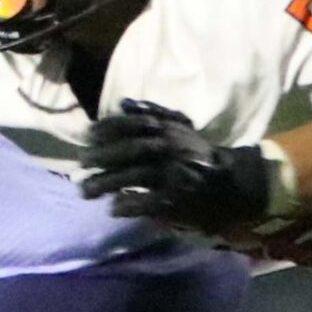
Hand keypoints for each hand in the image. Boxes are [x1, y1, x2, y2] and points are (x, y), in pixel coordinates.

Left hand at [80, 100, 272, 231]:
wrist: (230, 182)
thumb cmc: (198, 154)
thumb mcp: (180, 127)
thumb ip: (154, 113)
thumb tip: (123, 103)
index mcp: (168, 131)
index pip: (132, 125)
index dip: (106, 130)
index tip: (88, 136)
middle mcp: (169, 149)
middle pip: (128, 151)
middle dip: (101, 157)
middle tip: (81, 164)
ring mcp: (173, 175)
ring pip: (133, 176)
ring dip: (105, 183)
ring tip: (85, 190)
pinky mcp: (176, 199)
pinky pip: (147, 202)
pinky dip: (128, 205)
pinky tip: (113, 208)